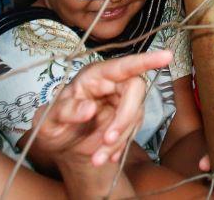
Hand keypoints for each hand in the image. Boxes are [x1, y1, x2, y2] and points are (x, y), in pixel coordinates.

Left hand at [34, 51, 172, 169]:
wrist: (62, 149)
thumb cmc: (53, 126)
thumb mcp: (48, 121)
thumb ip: (65, 112)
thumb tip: (89, 108)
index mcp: (94, 76)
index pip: (123, 65)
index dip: (146, 60)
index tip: (166, 55)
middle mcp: (111, 85)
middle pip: (135, 91)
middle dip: (124, 118)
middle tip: (107, 140)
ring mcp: (121, 102)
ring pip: (135, 116)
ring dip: (119, 139)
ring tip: (96, 158)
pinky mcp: (127, 120)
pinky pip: (133, 131)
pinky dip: (121, 146)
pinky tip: (106, 156)